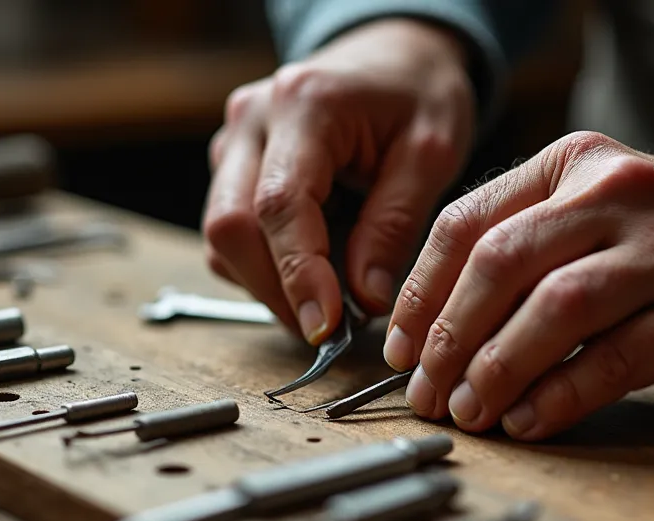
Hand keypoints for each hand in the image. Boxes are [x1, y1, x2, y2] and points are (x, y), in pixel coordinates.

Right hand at [203, 19, 473, 342]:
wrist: (394, 55)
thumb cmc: (417, 93)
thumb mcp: (432, 152)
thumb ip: (395, 225)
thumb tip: (364, 300)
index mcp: (305, 105)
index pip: (280, 205)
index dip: (297, 275)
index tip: (326, 328)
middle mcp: (253, 119)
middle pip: (231, 226)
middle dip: (277, 291)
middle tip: (330, 331)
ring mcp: (234, 140)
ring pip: (222, 237)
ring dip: (269, 283)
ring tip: (329, 300)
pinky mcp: (231, 164)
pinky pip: (231, 232)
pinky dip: (265, 265)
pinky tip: (312, 270)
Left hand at [382, 131, 653, 439]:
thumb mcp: (607, 210)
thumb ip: (533, 245)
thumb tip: (438, 325)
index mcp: (576, 164)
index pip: (466, 222)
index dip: (420, 294)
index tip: (400, 346)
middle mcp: (617, 193)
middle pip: (498, 263)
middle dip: (447, 337)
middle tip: (425, 390)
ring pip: (550, 308)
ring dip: (495, 369)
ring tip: (470, 410)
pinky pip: (611, 360)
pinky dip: (559, 396)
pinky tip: (530, 421)